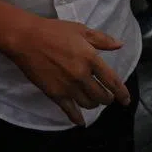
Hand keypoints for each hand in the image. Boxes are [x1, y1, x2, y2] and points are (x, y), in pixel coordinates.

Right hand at [3, 16, 129, 125]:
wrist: (26, 39)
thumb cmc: (54, 31)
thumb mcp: (80, 30)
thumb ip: (102, 39)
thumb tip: (120, 45)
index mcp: (91, 58)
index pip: (112, 80)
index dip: (122, 93)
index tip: (126, 100)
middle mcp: (82, 75)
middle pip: (101, 96)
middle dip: (107, 99)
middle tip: (106, 98)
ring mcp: (68, 86)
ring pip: (88, 104)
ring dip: (94, 105)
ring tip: (93, 101)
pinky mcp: (55, 94)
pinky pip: (70, 111)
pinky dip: (77, 118)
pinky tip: (81, 122)